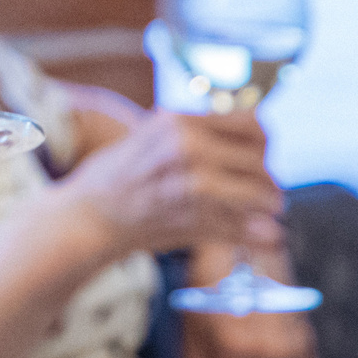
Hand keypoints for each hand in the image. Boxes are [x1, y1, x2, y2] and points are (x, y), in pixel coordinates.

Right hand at [57, 107, 283, 257]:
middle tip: (270, 192)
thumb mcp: (153, 134)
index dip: (264, 142)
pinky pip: (243, 227)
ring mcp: (191, 184)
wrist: (87, 215)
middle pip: (259, 160)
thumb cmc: (117, 175)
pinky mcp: (192, 220)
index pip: (252, 123)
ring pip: (258, 194)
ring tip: (270, 213)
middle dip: (268, 179)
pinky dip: (259, 235)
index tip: (263, 155)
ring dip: (270, 205)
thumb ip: (197, 132)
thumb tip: (249, 133)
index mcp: (182, 121)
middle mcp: (189, 147)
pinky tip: (266, 236)